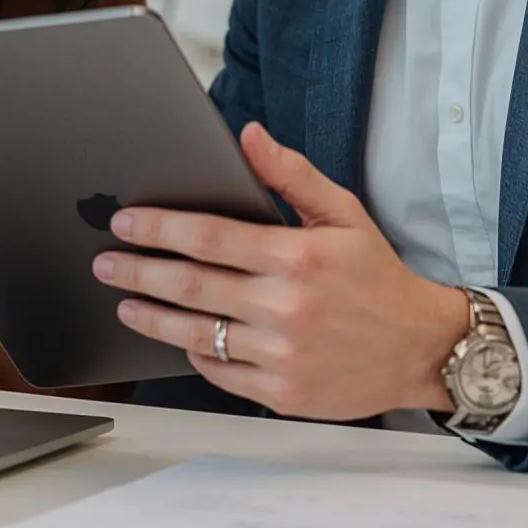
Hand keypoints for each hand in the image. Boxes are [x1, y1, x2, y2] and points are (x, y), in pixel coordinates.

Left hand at [93, 122, 470, 420]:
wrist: (423, 347)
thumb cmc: (378, 278)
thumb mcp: (343, 213)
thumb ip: (291, 175)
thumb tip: (248, 135)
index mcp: (296, 256)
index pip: (207, 237)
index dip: (158, 228)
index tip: (124, 222)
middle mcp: (285, 307)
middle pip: (189, 285)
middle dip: (137, 270)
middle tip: (104, 261)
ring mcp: (280, 354)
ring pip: (195, 332)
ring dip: (150, 316)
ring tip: (123, 301)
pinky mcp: (281, 392)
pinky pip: (219, 371)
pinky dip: (192, 352)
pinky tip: (176, 336)